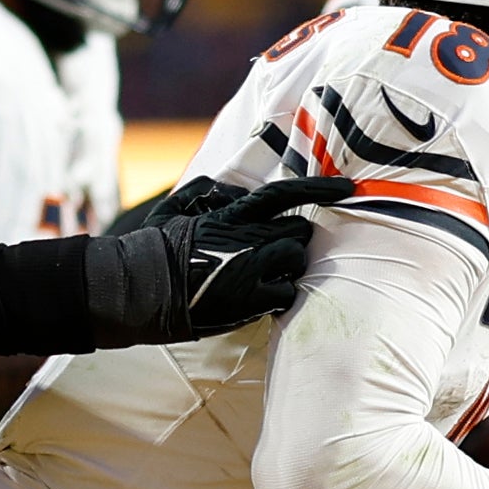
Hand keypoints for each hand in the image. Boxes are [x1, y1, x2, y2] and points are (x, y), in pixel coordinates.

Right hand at [83, 175, 355, 348]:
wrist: (139, 289)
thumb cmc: (154, 248)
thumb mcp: (175, 208)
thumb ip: (206, 191)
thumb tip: (232, 192)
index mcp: (232, 214)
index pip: (286, 194)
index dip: (321, 189)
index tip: (350, 188)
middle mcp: (248, 239)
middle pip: (300, 231)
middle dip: (292, 237)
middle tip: (273, 247)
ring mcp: (251, 271)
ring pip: (297, 260)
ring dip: (288, 264)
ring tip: (264, 271)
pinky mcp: (249, 301)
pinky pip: (287, 292)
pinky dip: (280, 292)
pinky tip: (260, 294)